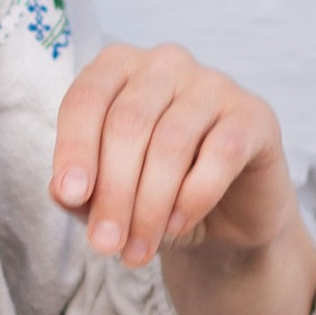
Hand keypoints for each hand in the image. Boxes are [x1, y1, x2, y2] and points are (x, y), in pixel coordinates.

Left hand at [52, 41, 315, 314]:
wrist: (222, 218)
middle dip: (113, 191)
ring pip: (172, 142)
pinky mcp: (254, 115)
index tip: (70, 196)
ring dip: (150, 205)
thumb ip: (78, 190)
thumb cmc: (154, 192)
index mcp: (118, 67)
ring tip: (137, 251)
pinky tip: (177, 226)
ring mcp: (213, 83)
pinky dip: (194, 197)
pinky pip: (221, 153)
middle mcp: (165, 63)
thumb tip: (62, 191)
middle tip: (105, 244)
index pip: (87, 99)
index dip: (74, 148)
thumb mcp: (106, 195)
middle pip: (128, 122)